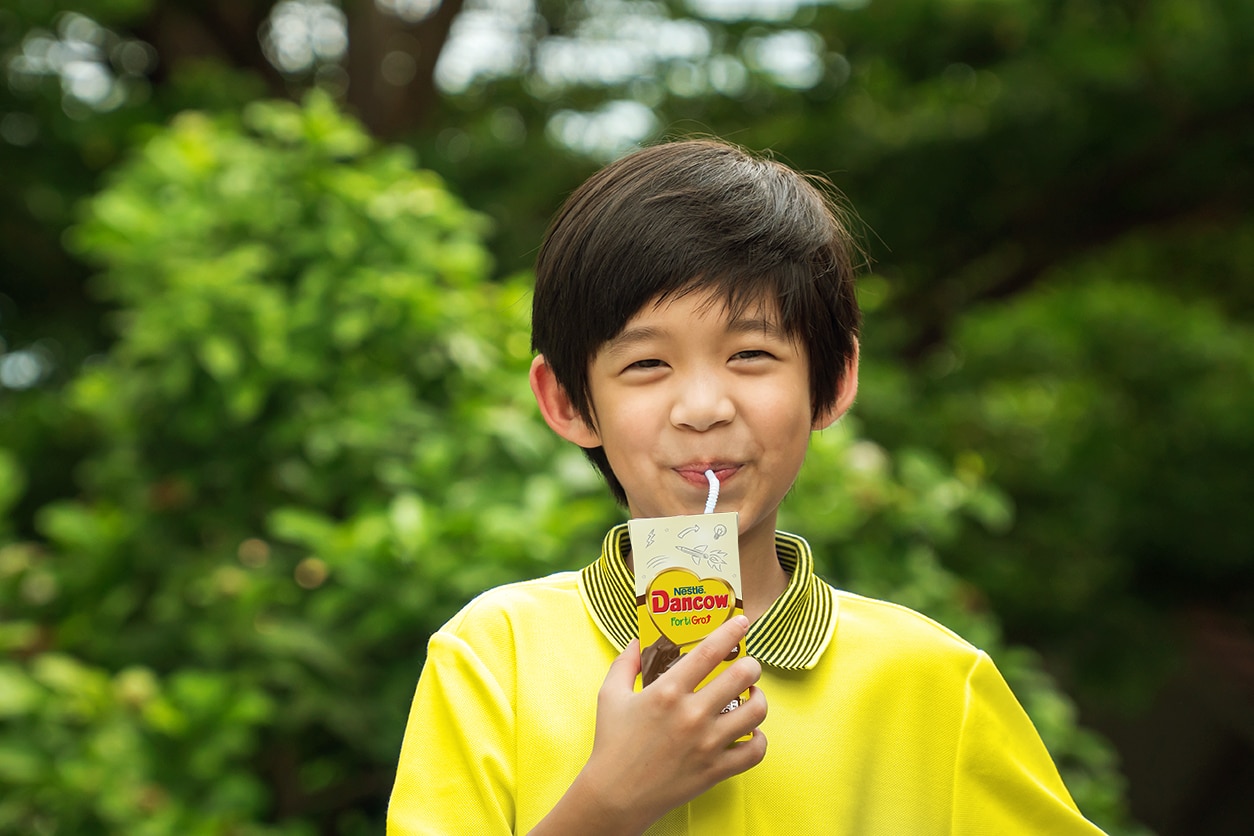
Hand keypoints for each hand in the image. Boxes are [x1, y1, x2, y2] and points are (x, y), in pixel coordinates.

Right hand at [531, 615, 766, 834]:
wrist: (615, 795)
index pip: (709, 652)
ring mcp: (707, 744)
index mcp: (667, 692)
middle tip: (747, 665)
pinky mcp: (715, 770)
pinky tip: (749, 731)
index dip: (730, 632)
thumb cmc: (612, 743)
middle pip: (742, 676)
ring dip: (758, 698)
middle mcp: (692, 715)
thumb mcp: (609, 695)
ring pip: (756, 712)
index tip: (741, 622)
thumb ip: (624, 663)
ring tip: (751, 695)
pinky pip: (755, 751)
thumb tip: (635, 641)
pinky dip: (758, 738)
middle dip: (752, 665)